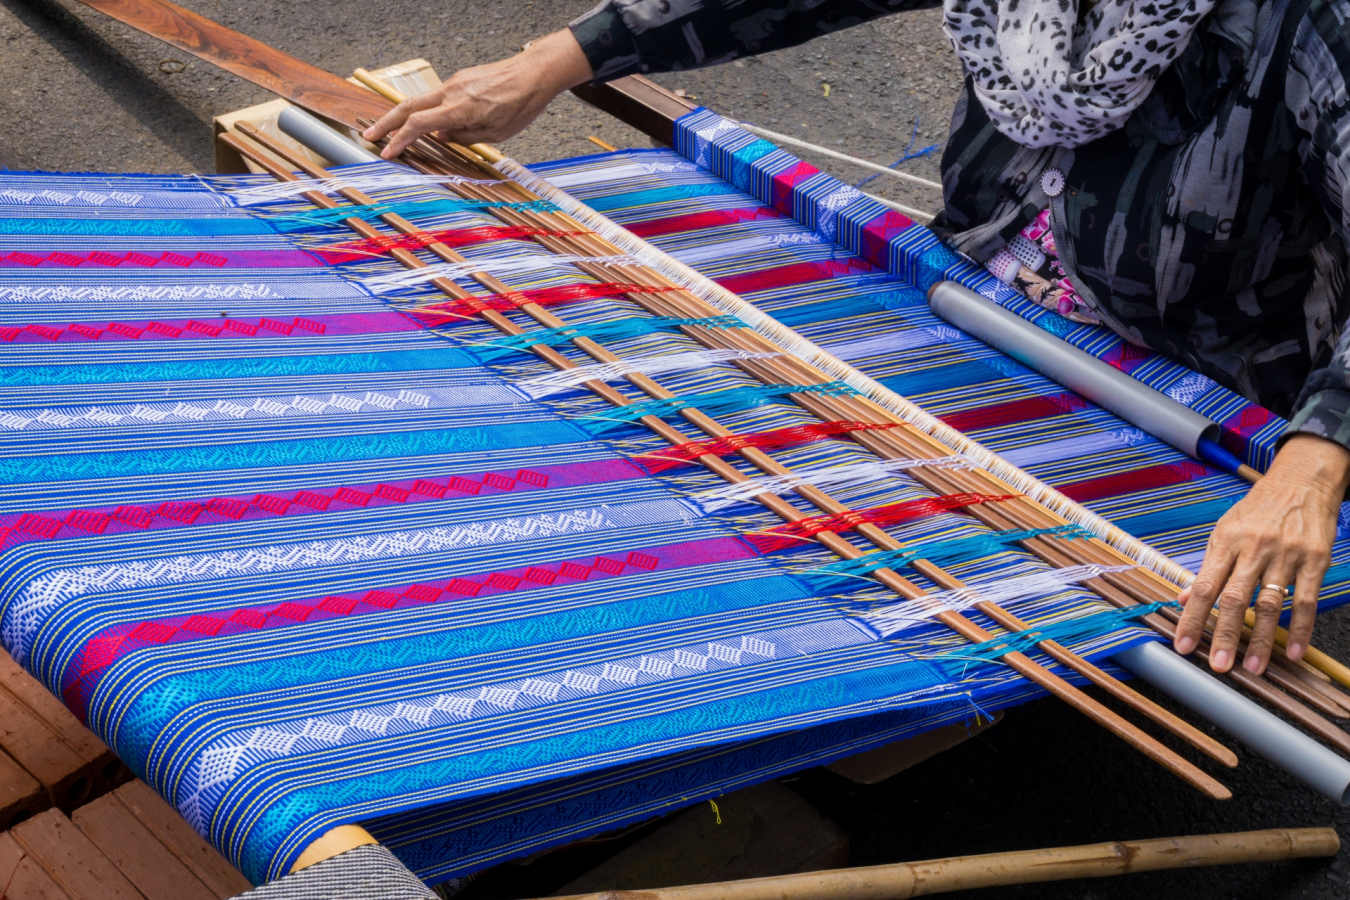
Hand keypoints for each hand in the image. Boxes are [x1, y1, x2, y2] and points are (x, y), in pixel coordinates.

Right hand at [362, 29, 593, 158]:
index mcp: (459, 109)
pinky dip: (427, 109)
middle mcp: (452, 92)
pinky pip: (438, 96)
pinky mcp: (461, 79)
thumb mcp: (496, 134)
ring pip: (421, 100)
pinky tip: (430, 123)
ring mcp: (455, 82)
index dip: (400, 140)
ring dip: (403, 116)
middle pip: (408, 107)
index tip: (388, 152)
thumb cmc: (521, 104)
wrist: (535, 73)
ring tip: (392, 131)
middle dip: (385, 123)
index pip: (418, 125)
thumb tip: (442, 137)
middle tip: (369, 137)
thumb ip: (465, 137)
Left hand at [1174, 434, 1349, 673]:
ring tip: (1252, 666)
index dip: (1192, 619)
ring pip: (1271, 604)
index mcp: (1226, 543)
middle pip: (1235, 599)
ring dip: (1260, 639)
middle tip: (1218, 665)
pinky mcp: (1314, 561)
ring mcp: (1285, 555)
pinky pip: (1306, 600)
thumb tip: (1181, 598)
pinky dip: (1299, 629)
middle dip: (1224, 635)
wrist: (1301, 483)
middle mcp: (1253, 549)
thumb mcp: (1224, 531)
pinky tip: (1292, 651)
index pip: (1203, 587)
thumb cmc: (1257, 510)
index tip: (1183, 645)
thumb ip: (1206, 567)